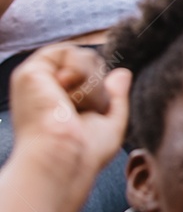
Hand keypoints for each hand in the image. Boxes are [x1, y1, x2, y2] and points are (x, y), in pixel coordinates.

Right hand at [9, 45, 128, 211]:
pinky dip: (79, 72)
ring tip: (74, 107)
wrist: (64, 160)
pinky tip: (67, 96)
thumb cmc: (85, 153)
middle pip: (89, 62)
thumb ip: (116, 97)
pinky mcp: (30, 72)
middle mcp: (45, 88)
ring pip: (82, 56)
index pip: (90, 75)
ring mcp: (36, 79)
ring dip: (90, 84)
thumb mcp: (110, 124)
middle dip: (98, 86)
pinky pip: (68, 51)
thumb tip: (123, 72)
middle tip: (83, 111)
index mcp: (58, 100)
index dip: (101, 88)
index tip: (94, 112)